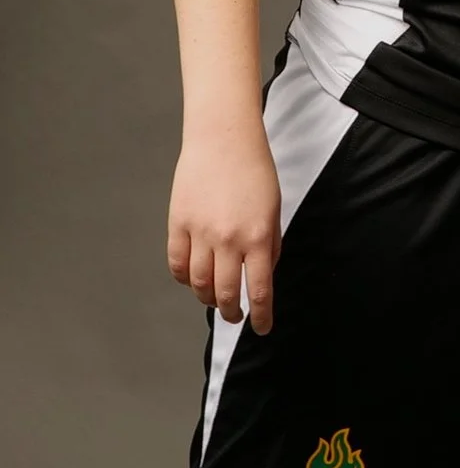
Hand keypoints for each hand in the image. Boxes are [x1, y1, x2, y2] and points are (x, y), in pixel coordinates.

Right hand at [168, 123, 280, 332]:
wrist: (224, 140)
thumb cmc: (255, 171)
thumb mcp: (274, 209)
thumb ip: (269, 243)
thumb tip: (262, 273)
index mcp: (258, 236)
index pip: (259, 288)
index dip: (262, 314)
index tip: (264, 328)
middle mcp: (228, 240)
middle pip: (225, 292)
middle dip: (232, 311)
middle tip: (236, 317)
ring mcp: (199, 233)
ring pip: (198, 283)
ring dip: (207, 297)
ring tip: (215, 301)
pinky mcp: (177, 224)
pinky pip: (176, 263)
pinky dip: (183, 279)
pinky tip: (191, 281)